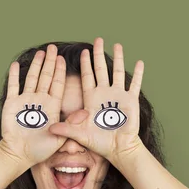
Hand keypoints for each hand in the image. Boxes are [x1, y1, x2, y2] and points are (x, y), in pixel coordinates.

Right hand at [0, 44, 66, 166]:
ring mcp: (26, 101)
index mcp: (52, 106)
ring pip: (32, 78)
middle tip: (52, 47)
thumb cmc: (40, 150)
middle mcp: (40, 100)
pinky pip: (14, 86)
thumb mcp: (59, 138)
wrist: (19, 155)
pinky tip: (16, 64)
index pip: (57, 84)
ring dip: (35, 65)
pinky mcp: (12, 104)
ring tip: (40, 52)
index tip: (62, 58)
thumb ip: (71, 125)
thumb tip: (85, 112)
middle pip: (45, 77)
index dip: (59, 71)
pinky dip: (14, 75)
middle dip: (49, 62)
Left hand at [48, 37, 144, 164]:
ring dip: (118, 59)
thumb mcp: (80, 134)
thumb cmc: (99, 143)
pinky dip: (137, 74)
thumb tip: (49, 128)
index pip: (87, 77)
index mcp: (92, 99)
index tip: (83, 52)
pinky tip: (139, 62)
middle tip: (97, 40)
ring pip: (117, 72)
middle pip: (101, 70)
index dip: (85, 65)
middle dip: (99, 55)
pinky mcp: (131, 101)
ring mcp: (118, 96)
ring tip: (117, 45)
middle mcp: (105, 94)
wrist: (118, 149)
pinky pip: (135, 84)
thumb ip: (66, 129)